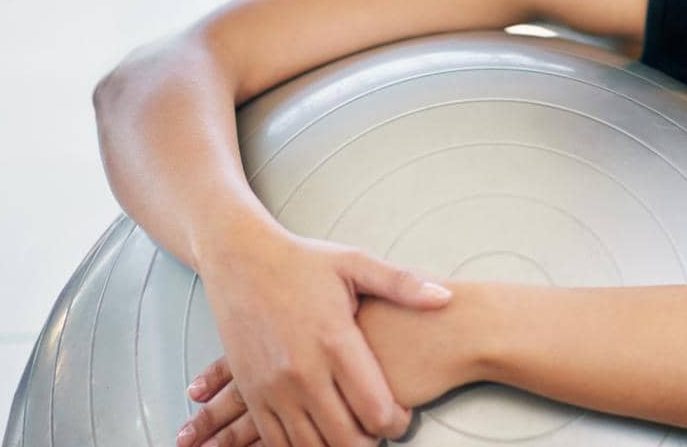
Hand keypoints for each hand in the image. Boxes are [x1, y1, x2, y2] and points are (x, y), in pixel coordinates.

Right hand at [179, 224, 453, 446]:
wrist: (240, 259)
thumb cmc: (302, 260)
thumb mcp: (355, 263)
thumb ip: (402, 284)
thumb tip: (445, 299)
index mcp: (334, 340)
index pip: (375, 408)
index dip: (397, 424)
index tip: (403, 416)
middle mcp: (302, 371)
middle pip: (346, 439)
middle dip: (371, 442)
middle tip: (381, 429)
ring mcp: (272, 387)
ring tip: (354, 433)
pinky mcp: (251, 393)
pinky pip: (276, 441)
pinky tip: (319, 435)